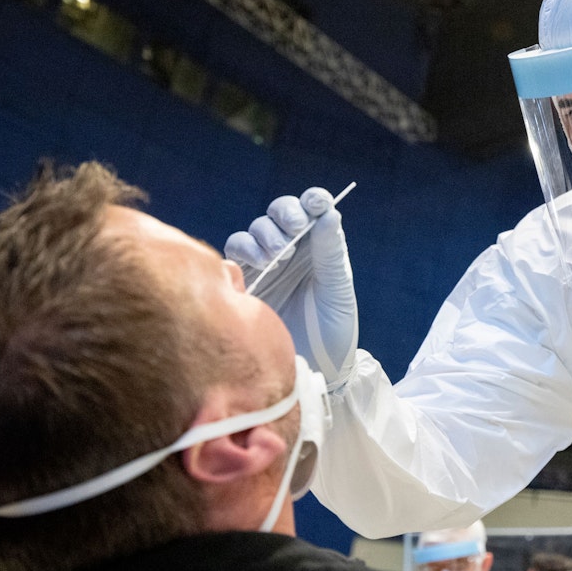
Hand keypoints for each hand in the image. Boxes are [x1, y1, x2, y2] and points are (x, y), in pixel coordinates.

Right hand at [225, 187, 358, 387]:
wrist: (312, 370)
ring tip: (277, 257)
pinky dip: (243, 251)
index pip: (312, 211)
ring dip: (264, 235)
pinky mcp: (244, 282)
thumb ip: (330, 252)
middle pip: (278, 215)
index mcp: (318, 248)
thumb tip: (328, 213)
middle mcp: (291, 252)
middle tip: (294, 231)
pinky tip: (258, 266)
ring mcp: (265, 266)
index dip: (312, 200)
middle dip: (284, 215)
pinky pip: (234, 255)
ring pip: (254, 231)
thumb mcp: (337, 291)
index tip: (317, 203)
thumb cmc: (332, 331)